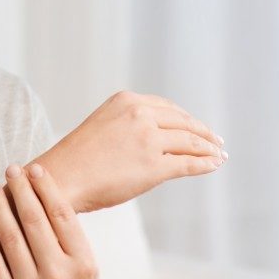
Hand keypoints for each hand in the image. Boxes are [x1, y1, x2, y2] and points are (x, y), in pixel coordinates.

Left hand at [0, 162, 109, 278]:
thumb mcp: (88, 269)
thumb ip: (69, 239)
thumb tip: (43, 195)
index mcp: (84, 263)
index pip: (62, 215)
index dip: (45, 187)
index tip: (35, 168)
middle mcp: (59, 275)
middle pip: (34, 220)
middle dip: (20, 189)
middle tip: (11, 168)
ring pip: (10, 237)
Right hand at [41, 90, 226, 212]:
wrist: (60, 178)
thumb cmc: (78, 159)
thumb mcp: (105, 126)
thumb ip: (130, 125)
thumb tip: (159, 139)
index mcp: (126, 101)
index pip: (167, 107)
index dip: (187, 118)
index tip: (198, 127)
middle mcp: (139, 115)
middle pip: (184, 122)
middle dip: (203, 133)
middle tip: (216, 142)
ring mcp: (148, 139)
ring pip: (190, 142)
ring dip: (209, 149)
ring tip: (218, 155)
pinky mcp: (154, 166)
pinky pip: (189, 163)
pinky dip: (205, 164)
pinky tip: (213, 165)